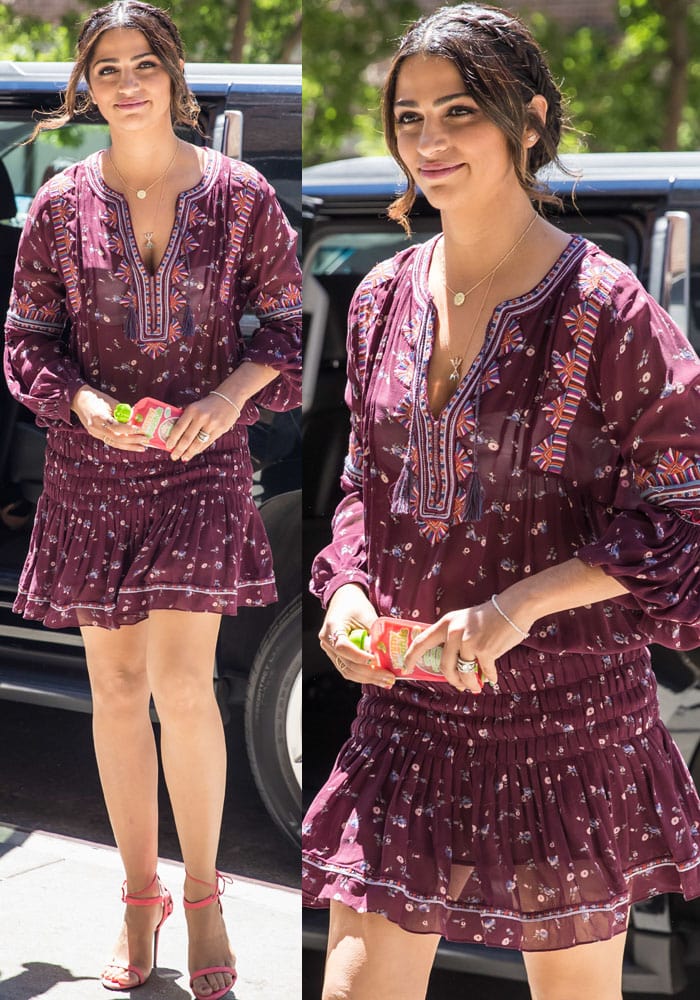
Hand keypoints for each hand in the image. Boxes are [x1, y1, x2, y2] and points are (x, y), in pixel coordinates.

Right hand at [71, 386, 149, 451]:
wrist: (78, 400)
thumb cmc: (96, 398)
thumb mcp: (111, 402)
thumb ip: (122, 411)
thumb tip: (136, 418)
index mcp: (98, 417)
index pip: (116, 427)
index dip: (129, 429)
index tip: (141, 429)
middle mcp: (95, 428)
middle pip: (116, 438)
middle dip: (133, 440)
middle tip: (146, 440)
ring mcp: (95, 433)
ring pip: (114, 443)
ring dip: (129, 446)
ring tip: (142, 447)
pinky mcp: (96, 435)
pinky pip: (111, 441)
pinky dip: (123, 443)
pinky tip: (132, 445)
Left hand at [167, 394, 239, 461]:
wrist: (228, 399)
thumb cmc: (207, 405)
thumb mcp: (194, 407)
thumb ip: (186, 419)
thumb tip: (175, 436)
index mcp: (192, 410)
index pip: (179, 427)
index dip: (172, 439)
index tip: (167, 446)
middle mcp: (201, 417)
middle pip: (187, 438)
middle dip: (179, 449)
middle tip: (174, 456)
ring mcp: (212, 425)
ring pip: (197, 443)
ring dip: (189, 453)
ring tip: (183, 458)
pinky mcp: (220, 430)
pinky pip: (207, 443)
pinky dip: (199, 449)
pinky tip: (194, 452)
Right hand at [319, 583, 394, 688]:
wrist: (344, 599)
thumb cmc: (355, 604)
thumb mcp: (367, 616)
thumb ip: (373, 635)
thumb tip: (383, 655)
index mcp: (332, 626)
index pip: (343, 647)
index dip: (359, 656)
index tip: (375, 659)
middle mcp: (327, 641)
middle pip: (346, 664)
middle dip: (369, 673)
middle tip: (389, 677)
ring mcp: (329, 650)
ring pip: (347, 671)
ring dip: (367, 678)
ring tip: (386, 680)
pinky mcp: (335, 655)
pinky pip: (348, 669)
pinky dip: (363, 675)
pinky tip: (378, 677)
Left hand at [404, 597, 527, 693]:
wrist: (512, 608)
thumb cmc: (489, 616)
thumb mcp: (464, 621)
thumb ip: (453, 637)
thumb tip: (451, 665)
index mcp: (446, 623)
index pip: (422, 641)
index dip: (411, 656)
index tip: (405, 668)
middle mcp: (454, 632)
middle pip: (445, 666)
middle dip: (452, 681)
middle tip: (459, 686)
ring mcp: (469, 642)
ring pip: (464, 673)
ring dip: (470, 684)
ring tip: (475, 686)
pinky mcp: (485, 650)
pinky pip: (484, 671)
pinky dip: (489, 677)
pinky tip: (491, 679)